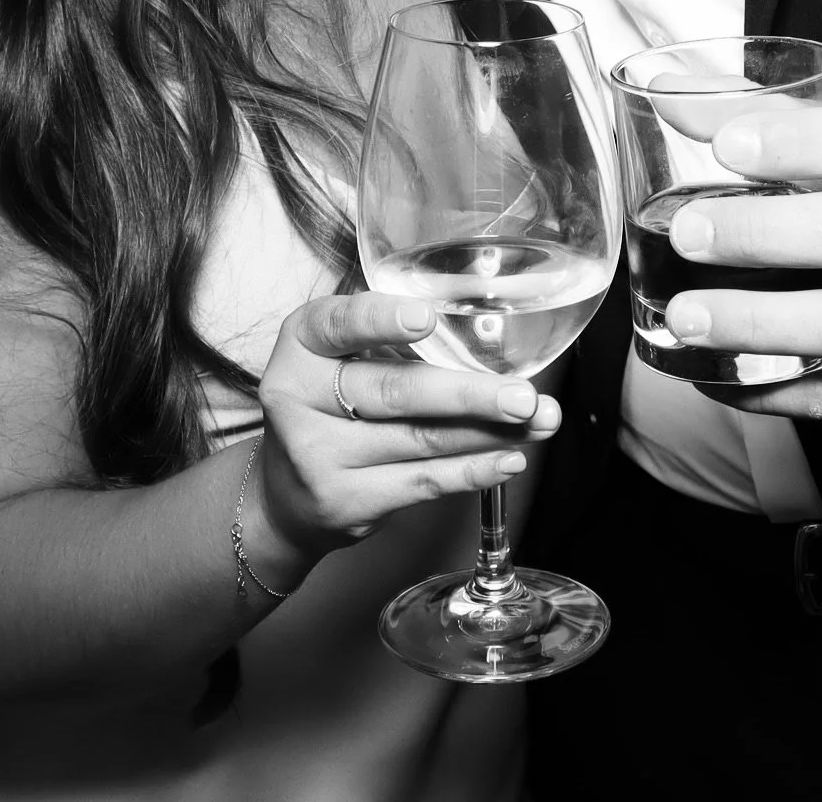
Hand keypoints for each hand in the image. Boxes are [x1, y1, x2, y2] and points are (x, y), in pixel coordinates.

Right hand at [250, 291, 559, 567]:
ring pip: (420, 440)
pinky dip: (472, 471)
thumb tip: (483, 332)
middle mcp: (301, 399)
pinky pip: (422, 483)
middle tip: (524, 395)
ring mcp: (320, 457)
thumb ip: (389, 336)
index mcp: (301, 345)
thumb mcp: (335, 354)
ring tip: (539, 421)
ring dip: (489, 432)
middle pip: (395, 392)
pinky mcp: (346, 503)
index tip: (428, 319)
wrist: (283, 494)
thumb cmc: (328, 403)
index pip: (338, 325)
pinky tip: (509, 458)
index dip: (382, 321)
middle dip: (470, 394)